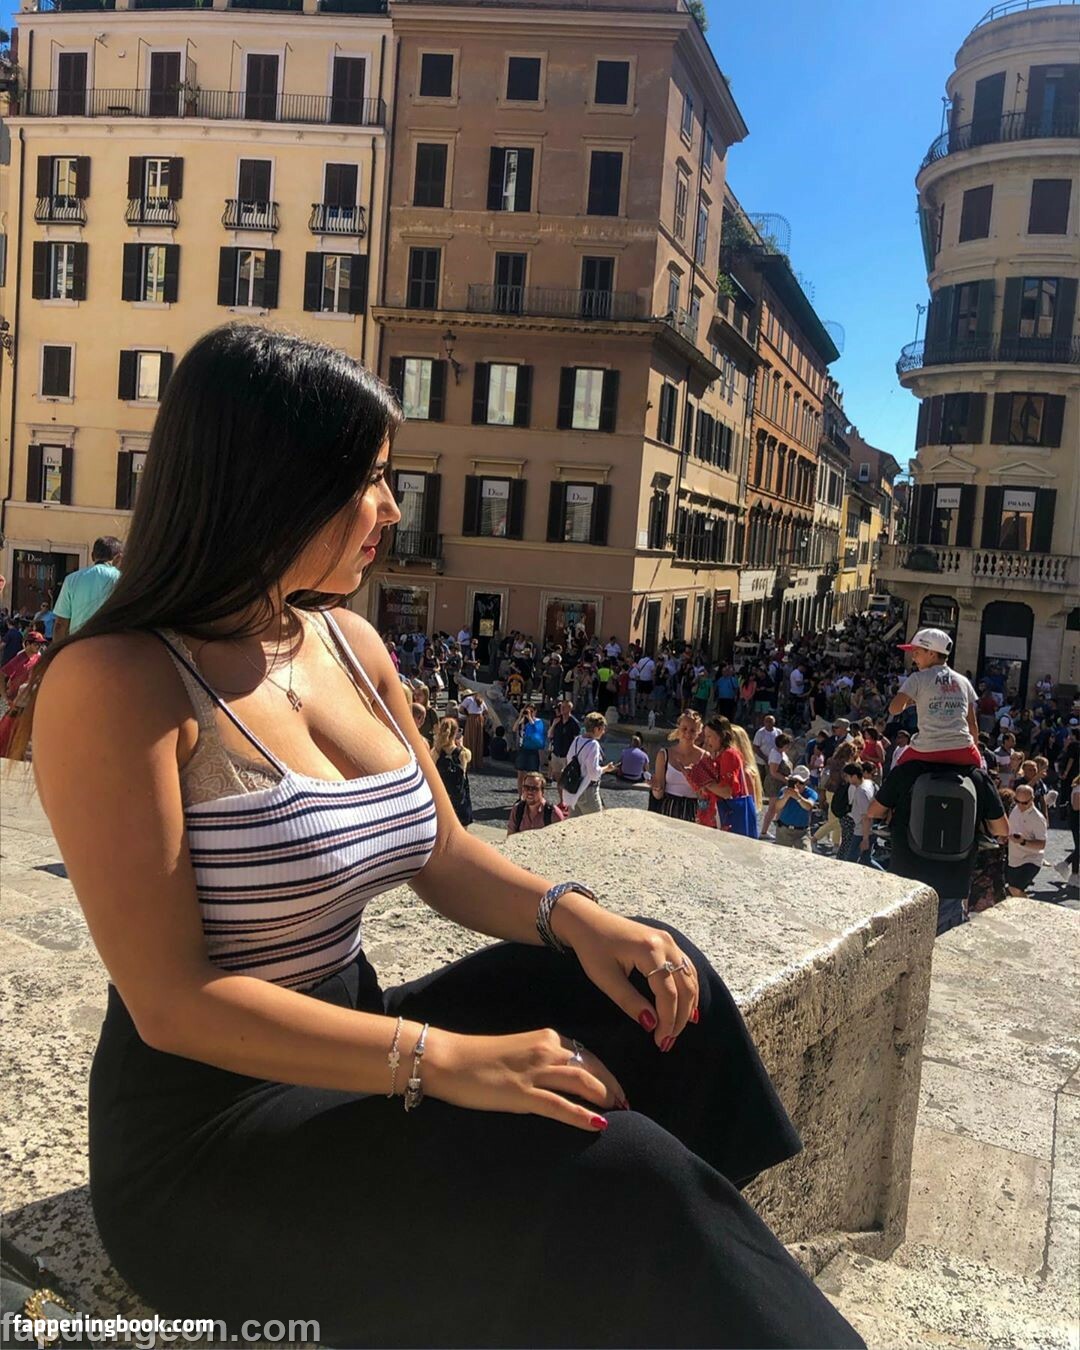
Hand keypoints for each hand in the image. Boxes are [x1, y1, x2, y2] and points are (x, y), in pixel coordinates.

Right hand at [424, 1027, 627, 1131]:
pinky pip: (561, 1105)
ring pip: (582, 1081)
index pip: (586, 1054)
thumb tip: (558, 1077)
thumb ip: (539, 1060)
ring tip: (618, 1113)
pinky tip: (598, 1124)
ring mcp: (535, 1071)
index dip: (605, 1073)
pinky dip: (582, 1115)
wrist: (447, 1059)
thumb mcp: (516, 1052)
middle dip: (611, 1087)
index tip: (615, 1089)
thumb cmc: (477, 1057)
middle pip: (591, 1067)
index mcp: (545, 1038)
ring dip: (604, 1097)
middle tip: (624, 1104)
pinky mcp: (523, 1093)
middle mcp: (545, 1049)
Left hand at [552, 904, 699, 1053]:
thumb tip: (651, 1024)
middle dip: (679, 1018)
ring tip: (675, 1030)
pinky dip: (689, 989)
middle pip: (685, 987)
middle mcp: (666, 943)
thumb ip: (629, 1001)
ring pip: (689, 978)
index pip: (668, 993)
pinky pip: (686, 968)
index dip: (667, 1020)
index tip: (660, 1041)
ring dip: (687, 1006)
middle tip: (668, 1042)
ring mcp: (669, 940)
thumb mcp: (605, 978)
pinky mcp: (668, 941)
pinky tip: (687, 1007)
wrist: (587, 920)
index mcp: (649, 950)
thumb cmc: (592, 948)